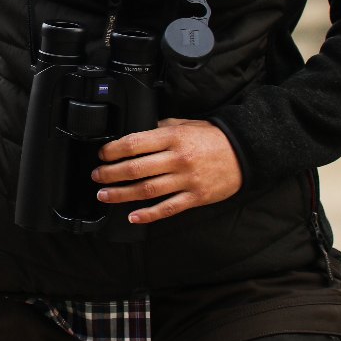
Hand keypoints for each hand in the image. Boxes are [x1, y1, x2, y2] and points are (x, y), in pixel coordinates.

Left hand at [91, 118, 242, 223]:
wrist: (243, 152)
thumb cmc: (211, 137)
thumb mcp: (184, 124)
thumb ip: (160, 129)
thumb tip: (136, 135)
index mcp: (172, 138)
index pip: (134, 144)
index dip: (113, 150)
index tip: (102, 155)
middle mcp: (177, 159)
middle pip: (136, 168)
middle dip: (111, 173)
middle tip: (96, 176)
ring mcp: (186, 180)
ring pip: (147, 190)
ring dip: (121, 193)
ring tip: (104, 194)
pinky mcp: (195, 197)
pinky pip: (168, 208)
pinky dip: (149, 214)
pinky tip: (133, 216)